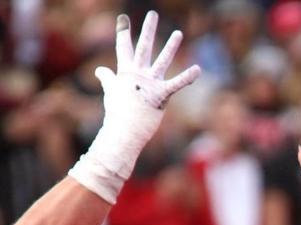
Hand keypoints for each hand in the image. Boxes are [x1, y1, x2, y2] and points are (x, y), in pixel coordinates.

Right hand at [69, 12, 200, 202]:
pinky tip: (198, 69)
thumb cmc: (118, 114)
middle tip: (152, 13)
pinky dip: (188, 77)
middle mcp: (137, 74)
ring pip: (162, 60)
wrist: (122, 131)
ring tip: (179, 33)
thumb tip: (99, 70)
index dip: (123, 32)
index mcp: (125, 72)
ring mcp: (149, 84)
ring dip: (171, 47)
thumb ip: (107, 79)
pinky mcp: (161, 95)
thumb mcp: (111, 92)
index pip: (124, 47)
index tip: (124, 18)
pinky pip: (177, 84)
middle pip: (143, 47)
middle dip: (148, 30)